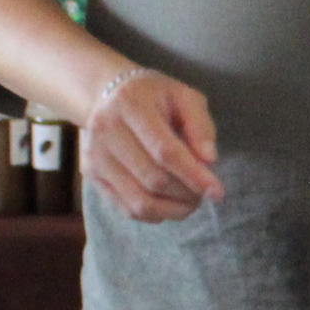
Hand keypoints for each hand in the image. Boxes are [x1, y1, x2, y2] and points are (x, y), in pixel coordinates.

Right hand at [82, 68, 222, 223]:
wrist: (106, 95)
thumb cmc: (154, 96)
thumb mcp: (183, 96)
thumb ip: (201, 125)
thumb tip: (210, 161)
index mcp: (131, 105)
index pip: (165, 151)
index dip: (194, 175)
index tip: (217, 192)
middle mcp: (106, 130)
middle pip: (154, 179)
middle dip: (187, 193)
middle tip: (204, 193)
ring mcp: (95, 156)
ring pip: (140, 201)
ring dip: (173, 209)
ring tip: (191, 201)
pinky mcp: (91, 174)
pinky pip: (127, 209)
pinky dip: (155, 214)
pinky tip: (169, 203)